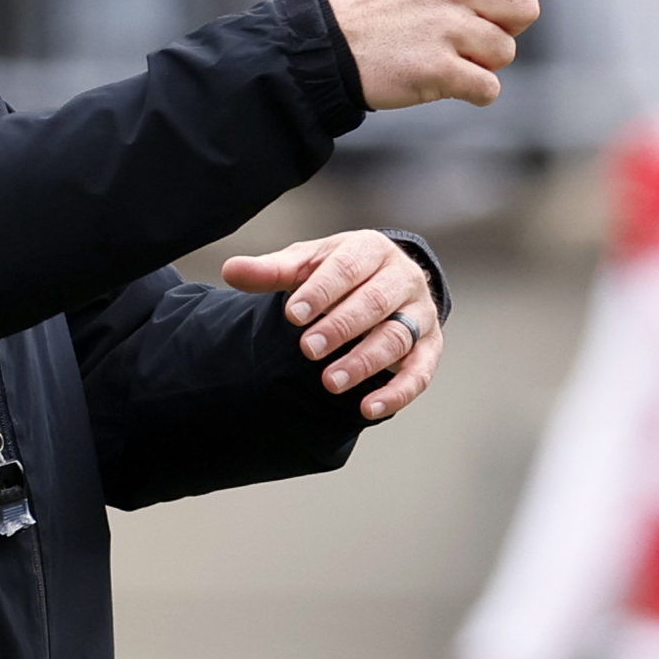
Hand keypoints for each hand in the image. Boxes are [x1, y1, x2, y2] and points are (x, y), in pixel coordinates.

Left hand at [222, 230, 442, 418]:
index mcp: (371, 249)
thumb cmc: (338, 273)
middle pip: (375, 302)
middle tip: (308, 349)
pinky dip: (397, 393)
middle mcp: (402, 278)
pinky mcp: (429, 348)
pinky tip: (368, 408)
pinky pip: (420, 373)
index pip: (348, 268)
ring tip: (330, 383)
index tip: (293, 314)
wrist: (385, 281)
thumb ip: (271, 271)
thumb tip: (230, 271)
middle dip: (341, 327)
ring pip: (397, 338)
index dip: (321, 291)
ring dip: (364, 362)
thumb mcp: (306, 264)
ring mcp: (420, 314)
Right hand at [325, 0, 611, 109]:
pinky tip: (442, 82)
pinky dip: (473, 92)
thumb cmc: (386, 7)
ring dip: (482, 62)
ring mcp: (448, 26)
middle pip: (525, 13)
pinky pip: (488, 87)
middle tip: (458, 31)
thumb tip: (523, 7)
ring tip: (439, 52)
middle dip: (502, 29)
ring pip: (506, 53)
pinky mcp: (439, 68)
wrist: (331, 44)